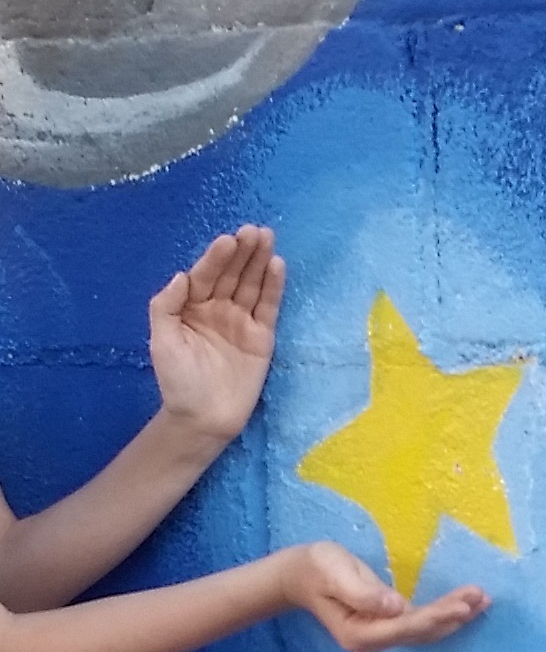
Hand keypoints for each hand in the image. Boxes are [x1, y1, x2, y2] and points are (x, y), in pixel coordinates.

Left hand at [149, 226, 285, 442]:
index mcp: (191, 306)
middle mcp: (218, 307)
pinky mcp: (261, 335)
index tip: (227, 240)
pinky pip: (268, 306)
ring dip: (260, 260)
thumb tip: (182, 275)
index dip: (216, 258)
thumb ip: (166, 306)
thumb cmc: (177, 381)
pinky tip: (277, 265)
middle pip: (232, 274)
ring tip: (267, 238)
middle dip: (242, 252)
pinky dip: (273, 286)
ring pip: (252, 284)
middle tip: (253, 231)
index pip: (206, 275)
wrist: (202, 419)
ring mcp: (241, 320)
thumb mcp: (161, 342)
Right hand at [282, 541, 490, 651]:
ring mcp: (381, 635)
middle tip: (483, 598)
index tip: (463, 605)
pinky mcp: (386, 625)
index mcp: (361, 633)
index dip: (437, 616)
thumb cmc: (316, 568)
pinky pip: (420, 623)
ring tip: (483, 601)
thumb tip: (395, 607)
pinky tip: (462, 606)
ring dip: (455, 616)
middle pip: (422, 631)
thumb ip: (364, 592)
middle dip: (454, 615)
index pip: (407, 626)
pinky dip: (443, 614)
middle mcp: (374, 641)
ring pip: (425, 630)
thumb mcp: (335, 574)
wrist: (299, 575)